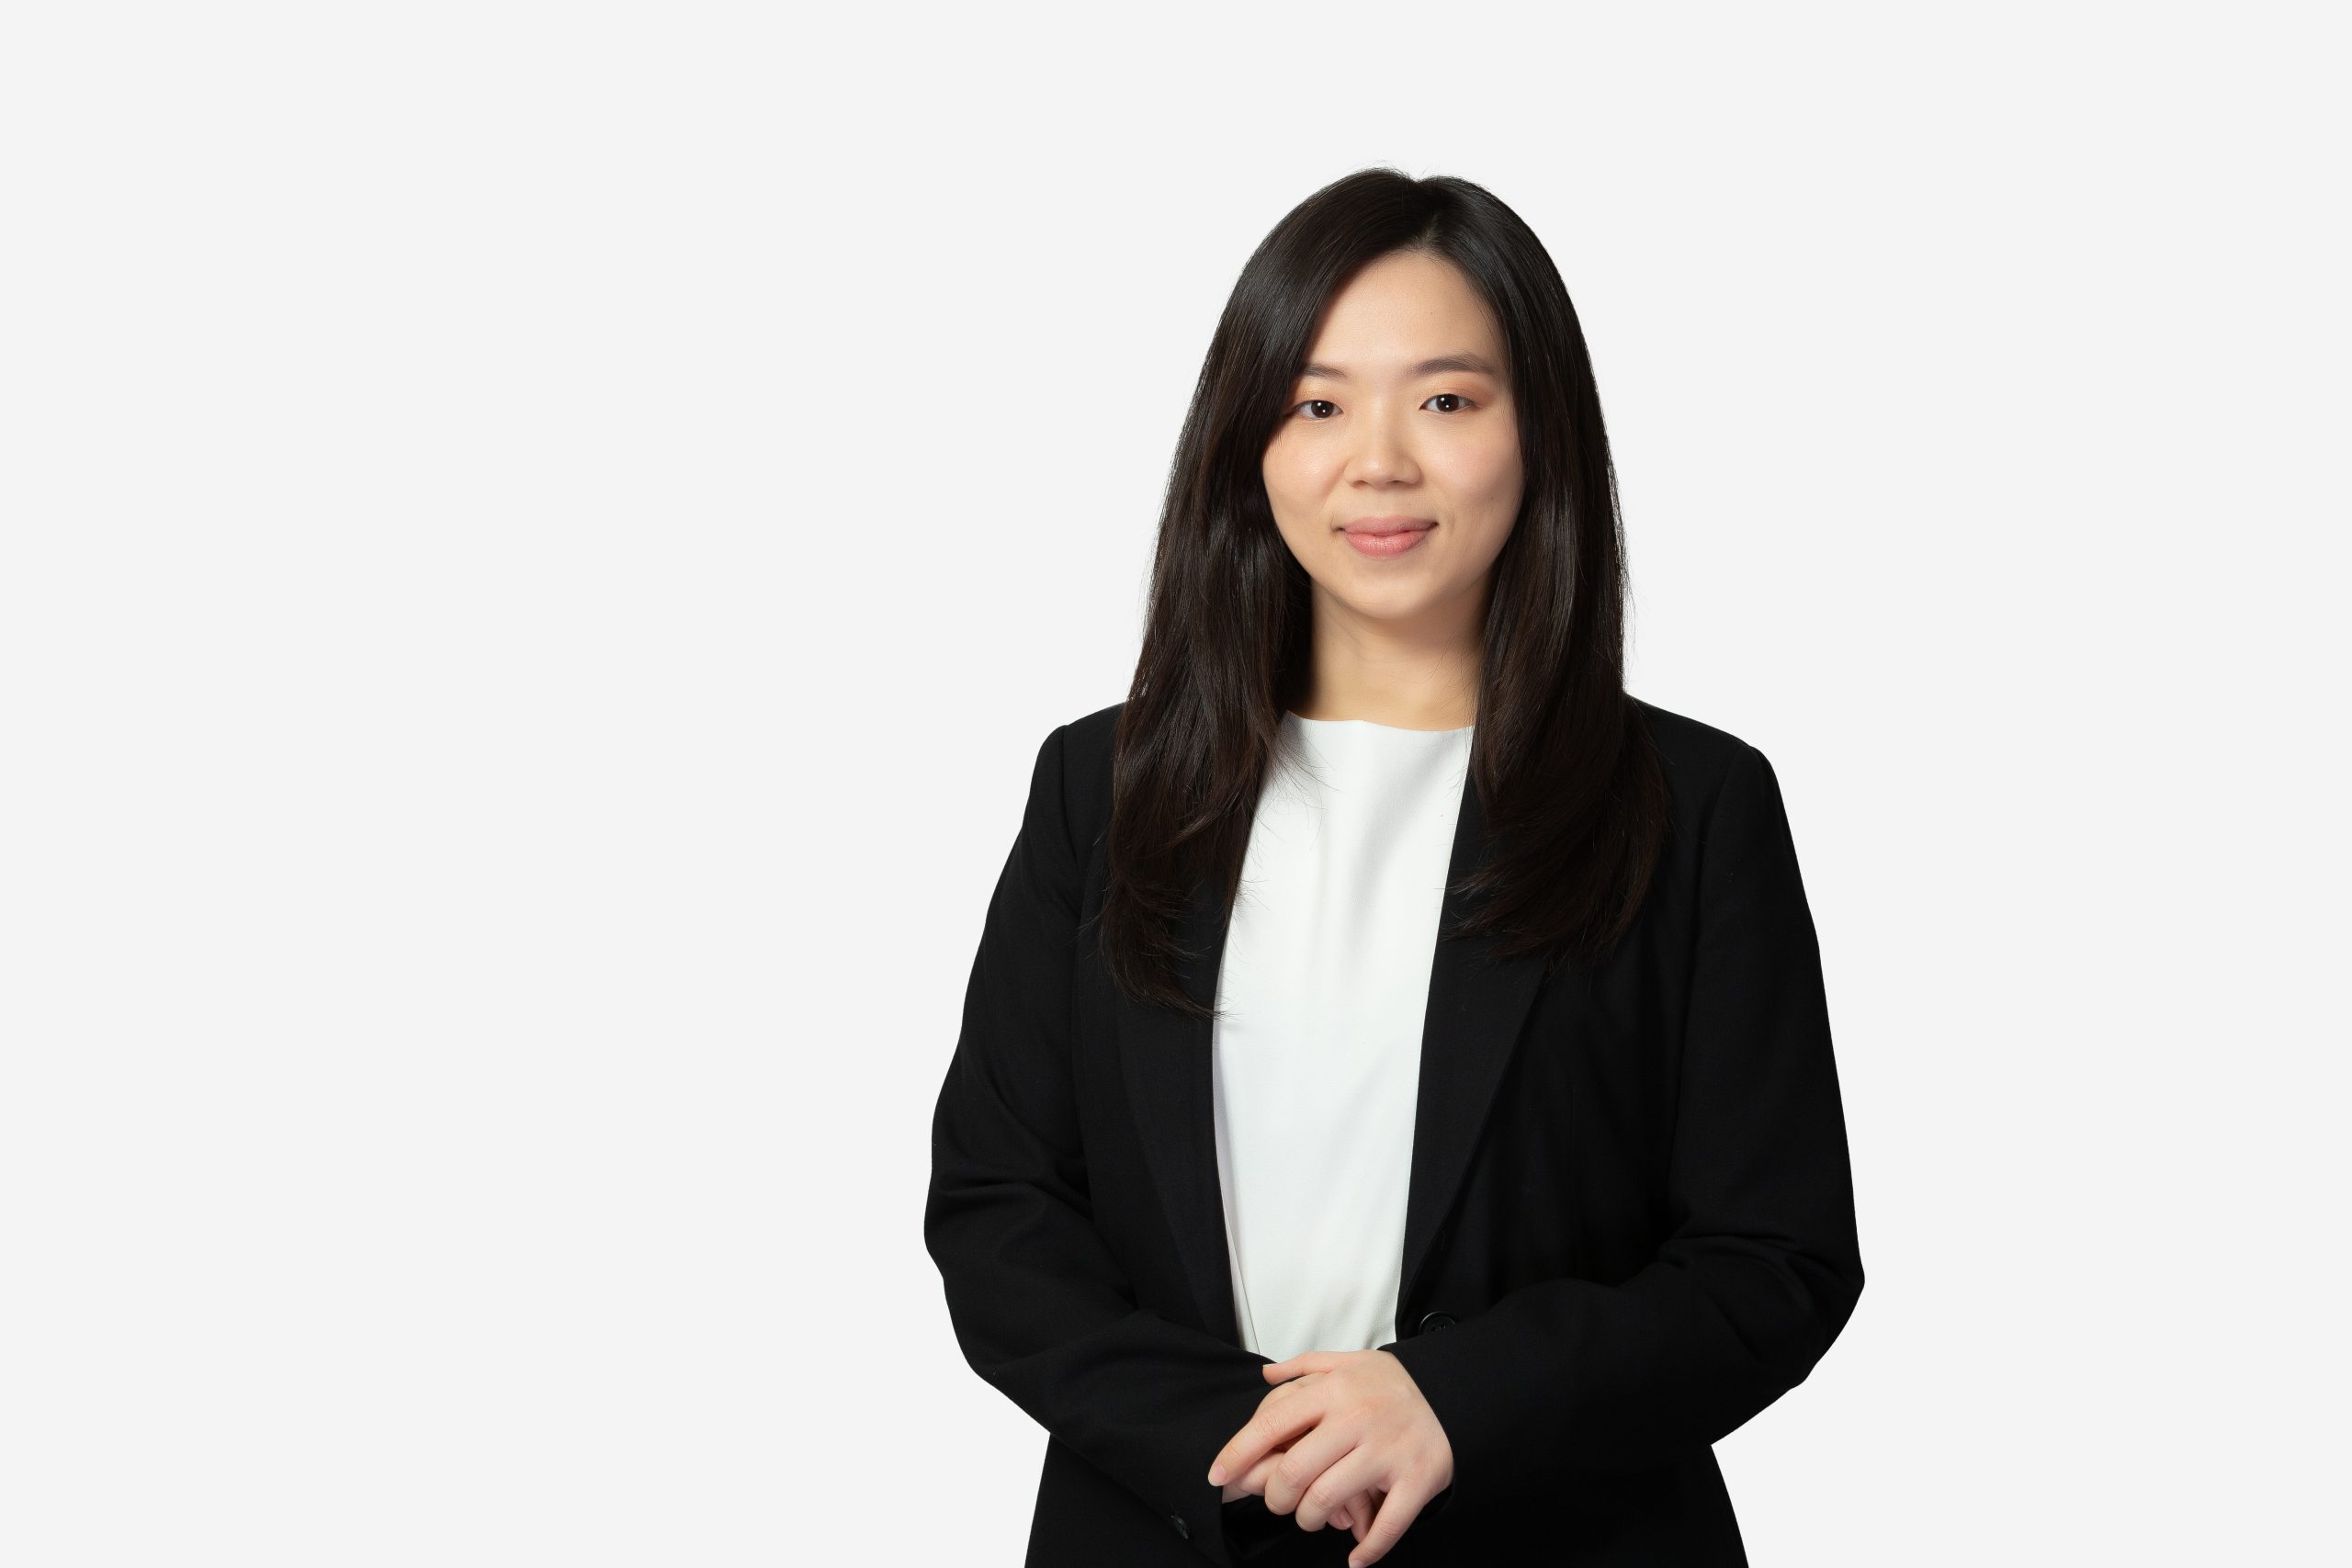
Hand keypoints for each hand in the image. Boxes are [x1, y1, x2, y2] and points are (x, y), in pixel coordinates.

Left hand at [1207, 1348, 1453, 1566]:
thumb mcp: (1348, 1361)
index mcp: (1334, 1390)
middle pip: (1294, 1471)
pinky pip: (1386, 1525)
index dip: (1238, 1453)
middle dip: (1275, 1497)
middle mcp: (1356, 1419)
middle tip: (1279, 1502)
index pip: (1271, 1424)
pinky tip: (1355, 1557)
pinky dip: (1366, 1549)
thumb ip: (1303, 1367)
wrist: (1455, 1394)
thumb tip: (1265, 1377)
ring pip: (1327, 1499)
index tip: (1218, 1475)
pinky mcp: (1416, 1479)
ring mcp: (1386, 1451)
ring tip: (1312, 1518)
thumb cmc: (1394, 1384)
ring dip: (1309, 1519)